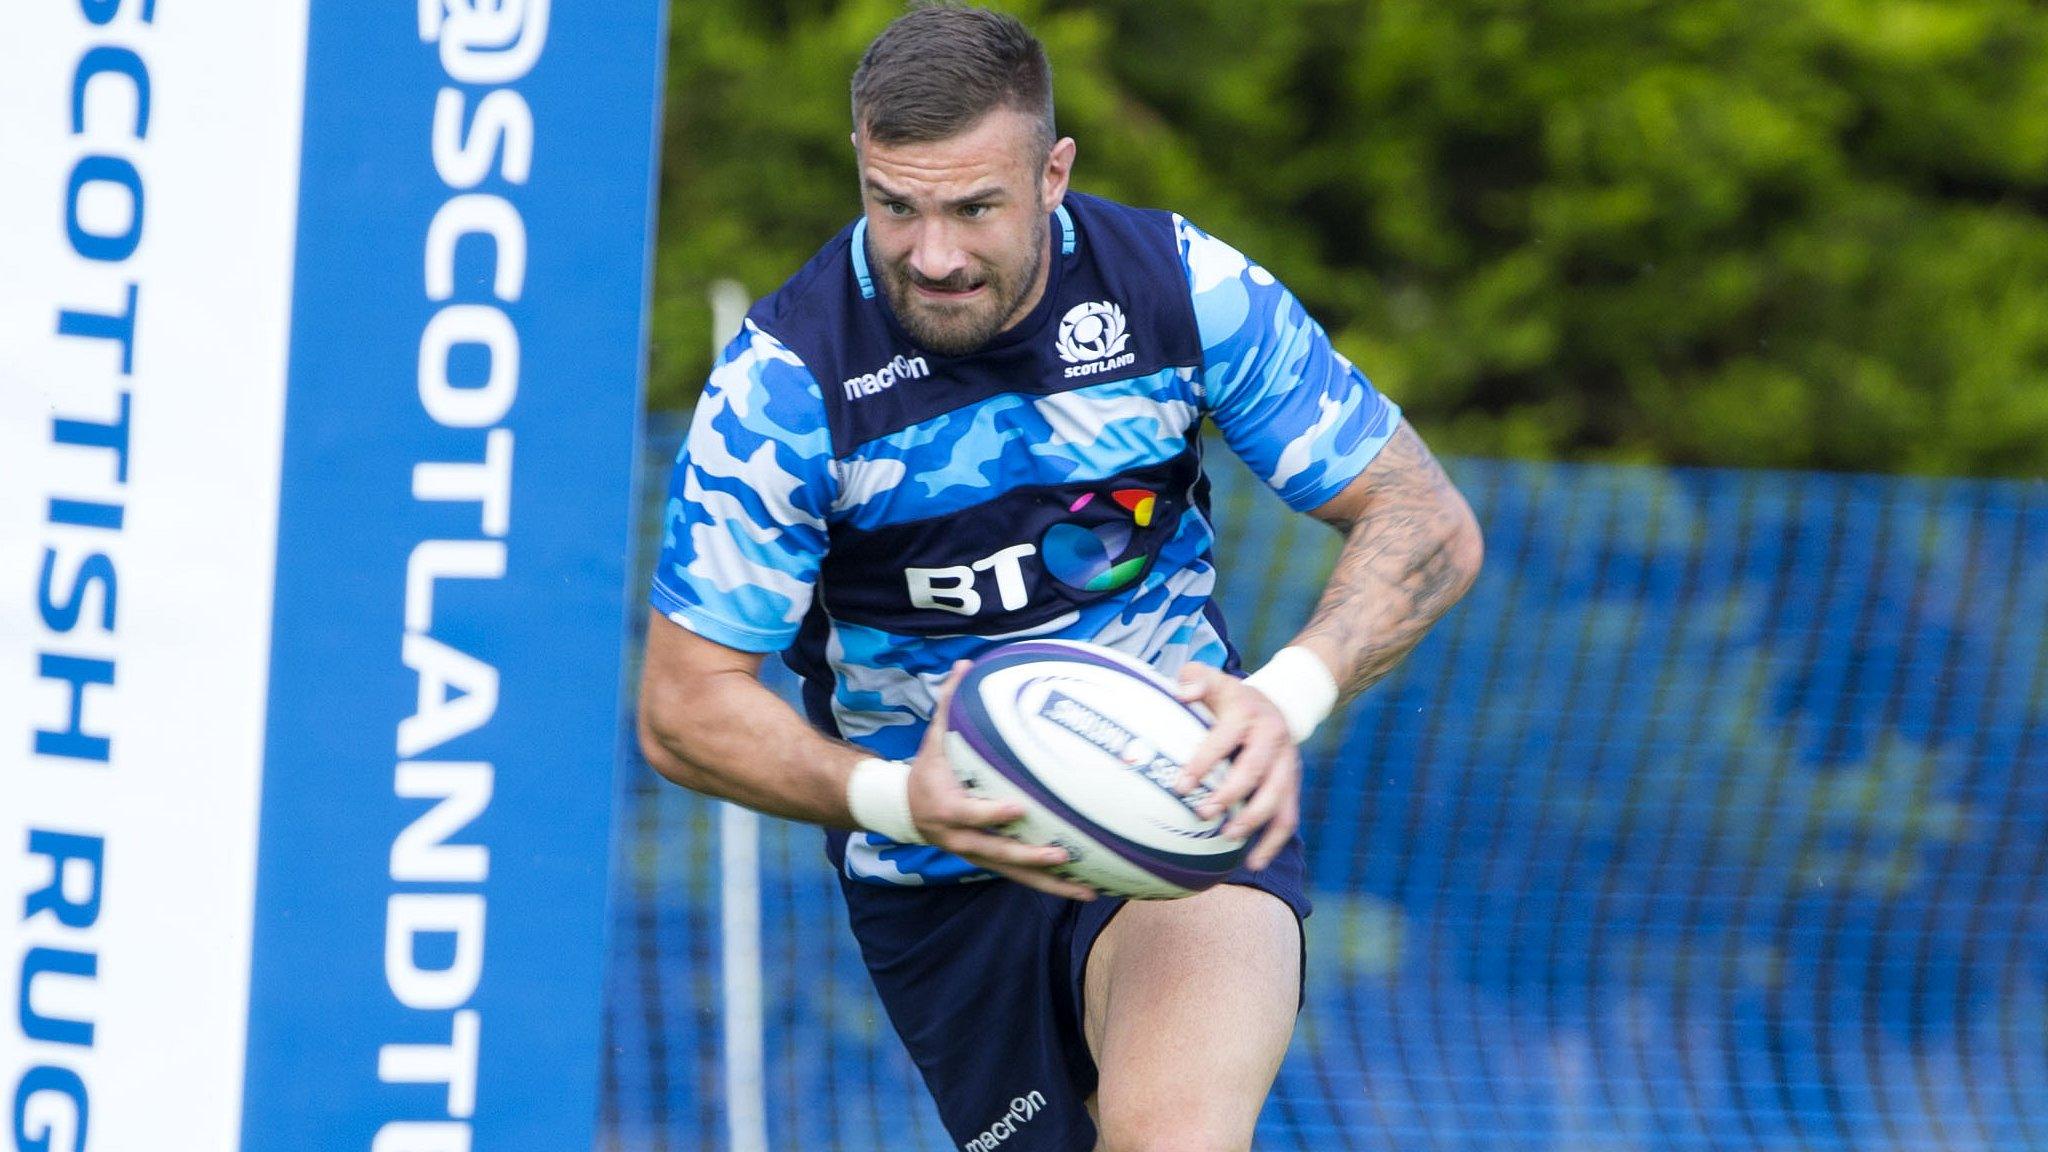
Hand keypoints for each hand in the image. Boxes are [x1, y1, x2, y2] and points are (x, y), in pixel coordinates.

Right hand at [906, 661, 1097, 900]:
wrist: (904, 810)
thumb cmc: (928, 769)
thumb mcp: (932, 738)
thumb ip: (949, 704)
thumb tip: (965, 665)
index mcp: (948, 808)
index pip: (972, 813)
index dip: (993, 814)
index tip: (1019, 809)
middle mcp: (962, 839)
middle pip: (998, 854)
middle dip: (1030, 857)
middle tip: (1062, 855)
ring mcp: (976, 855)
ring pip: (1015, 875)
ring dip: (1051, 885)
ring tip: (1088, 891)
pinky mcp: (989, 862)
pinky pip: (1021, 877)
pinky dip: (1050, 884)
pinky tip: (1083, 887)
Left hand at [1173, 663, 1299, 870]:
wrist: (1281, 702)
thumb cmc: (1231, 696)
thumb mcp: (1212, 677)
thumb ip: (1194, 679)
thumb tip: (1180, 694)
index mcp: (1248, 714)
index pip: (1224, 740)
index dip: (1203, 763)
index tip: (1180, 786)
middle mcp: (1272, 739)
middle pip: (1254, 771)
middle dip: (1229, 794)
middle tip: (1202, 813)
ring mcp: (1286, 764)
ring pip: (1277, 797)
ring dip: (1253, 820)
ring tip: (1226, 836)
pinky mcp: (1293, 785)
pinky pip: (1288, 818)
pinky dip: (1273, 843)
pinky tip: (1252, 862)